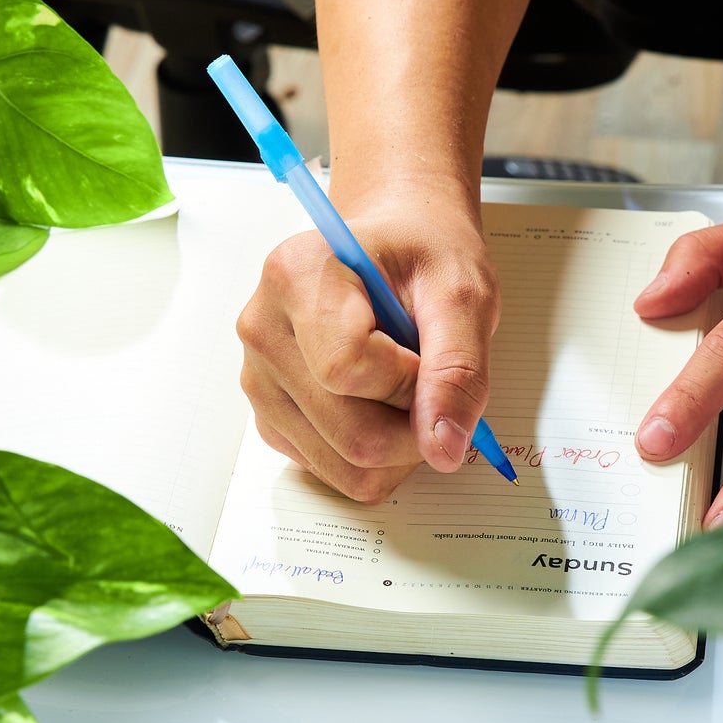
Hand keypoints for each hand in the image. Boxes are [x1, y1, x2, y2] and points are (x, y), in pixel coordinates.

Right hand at [236, 182, 499, 501]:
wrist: (396, 251)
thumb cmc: (423, 257)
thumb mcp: (462, 294)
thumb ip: (459, 369)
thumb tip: (445, 448)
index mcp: (297, 275)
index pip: (346, 370)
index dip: (408, 383)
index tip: (431, 357)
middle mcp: (263, 328)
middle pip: (349, 433)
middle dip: (414, 427)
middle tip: (434, 381)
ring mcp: (259, 378)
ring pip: (343, 464)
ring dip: (398, 445)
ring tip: (408, 387)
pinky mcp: (270, 416)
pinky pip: (334, 471)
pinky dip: (376, 456)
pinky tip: (383, 402)